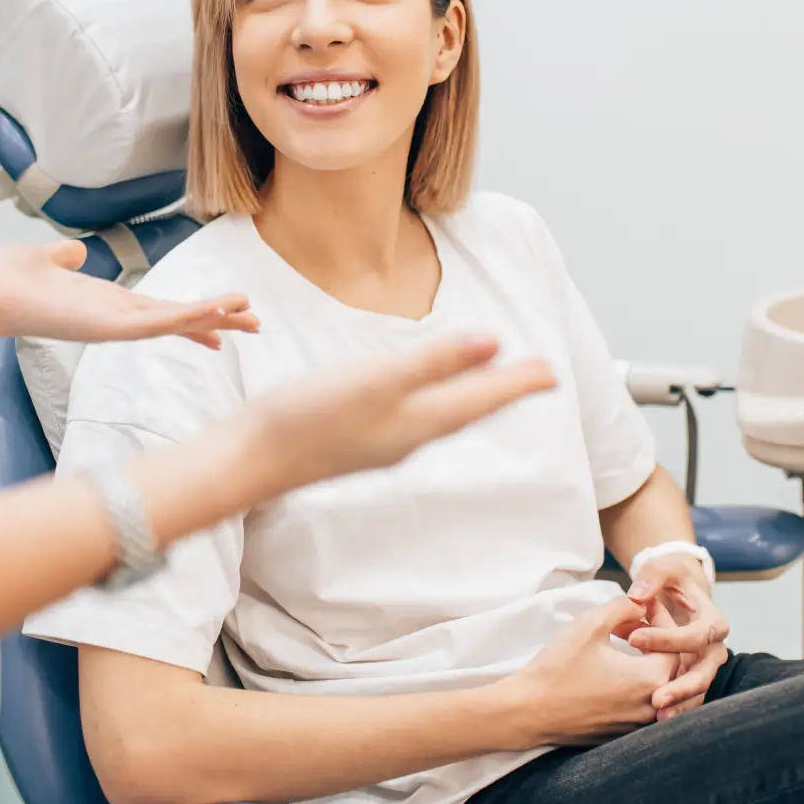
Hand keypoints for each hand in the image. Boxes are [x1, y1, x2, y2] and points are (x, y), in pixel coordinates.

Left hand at [0, 240, 259, 347]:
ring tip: (251, 316)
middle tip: (256, 323)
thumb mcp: (44, 259)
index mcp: (105, 303)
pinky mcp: (108, 327)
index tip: (223, 317)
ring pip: (175, 323)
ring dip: (213, 318)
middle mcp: (114, 318)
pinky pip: (157, 324)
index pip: (159, 310)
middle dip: (217, 320)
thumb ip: (64, 257)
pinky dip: (188, 318)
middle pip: (177, 320)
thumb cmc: (5, 279)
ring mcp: (113, 325)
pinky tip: (215, 313)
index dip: (193, 313)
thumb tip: (74, 252)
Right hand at [239, 335, 556, 496]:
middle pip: (469, 410)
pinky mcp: (355, 439)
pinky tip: (421, 396)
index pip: (483, 398)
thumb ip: (434, 362)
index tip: (553, 372)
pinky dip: (435, 401)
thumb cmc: (307, 418)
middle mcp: (408, 437)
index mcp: (420, 421)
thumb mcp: (377, 379)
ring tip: (489, 382)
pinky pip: (414, 418)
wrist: (250, 460)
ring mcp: (381, 442)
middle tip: (535, 377)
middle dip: (503, 391)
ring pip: (443, 416)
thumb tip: (493, 343)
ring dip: (471, 397)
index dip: (519, 382)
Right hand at [505, 597, 677, 745]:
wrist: (529, 712)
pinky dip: (635, 684)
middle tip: (633, 623)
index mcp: (650, 679)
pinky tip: (613, 670)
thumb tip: (640, 604)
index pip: (674, 644)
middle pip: (670, 667)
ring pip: (657, 687)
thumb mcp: (589, 625)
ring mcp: (637, 724)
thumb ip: (622, 607)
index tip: (643, 606)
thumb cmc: (559, 668)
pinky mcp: (622, 733)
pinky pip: (641, 704)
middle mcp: (652, 706)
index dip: (661, 620)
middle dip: (655, 641)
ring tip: (624, 645)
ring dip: (646, 663)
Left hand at [626, 555, 729, 719]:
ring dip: (680, 705)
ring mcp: (704, 666)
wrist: (679, 591)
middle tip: (656, 698)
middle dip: (682, 687)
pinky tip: (656, 720)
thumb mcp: (663, 569)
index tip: (633, 639)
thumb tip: (637, 595)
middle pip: (704, 672)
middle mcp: (714, 647)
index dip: (666, 638)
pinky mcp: (692, 677)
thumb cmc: (670, 579)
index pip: (695, 635)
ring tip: (657, 716)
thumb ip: (652, 577)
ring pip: (698, 690)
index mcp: (713, 621)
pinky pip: (688, 697)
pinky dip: (676, 708)